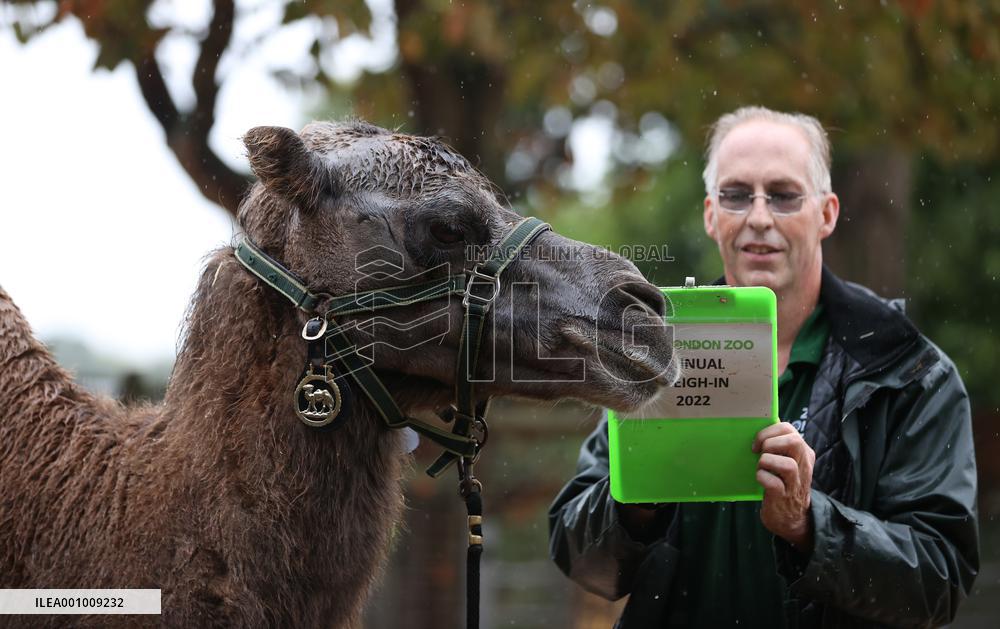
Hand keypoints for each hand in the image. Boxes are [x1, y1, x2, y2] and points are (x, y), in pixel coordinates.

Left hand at [752, 422, 814, 550]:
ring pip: (787, 464)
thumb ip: (780, 446)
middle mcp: (803, 466)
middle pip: (794, 442)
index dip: (769, 431)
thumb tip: (761, 427)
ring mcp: (795, 483)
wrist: (792, 518)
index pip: (789, 429)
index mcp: (803, 453)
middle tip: (759, 452)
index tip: (758, 442)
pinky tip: (760, 479)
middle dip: (770, 443)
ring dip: (767, 462)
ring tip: (761, 467)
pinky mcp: (784, 497)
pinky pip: (774, 483)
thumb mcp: (788, 462)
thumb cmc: (785, 484)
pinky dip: (762, 477)